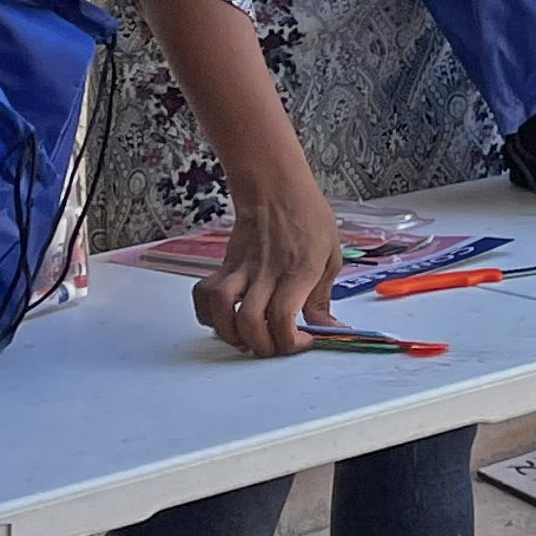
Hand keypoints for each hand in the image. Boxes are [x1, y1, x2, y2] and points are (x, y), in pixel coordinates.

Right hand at [195, 177, 341, 356]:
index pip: (282, 317)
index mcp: (298, 272)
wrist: (275, 189)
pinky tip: (224, 320)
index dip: (289, 342)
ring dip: (231, 334)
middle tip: (274, 345)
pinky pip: (204, 294)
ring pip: (221, 310)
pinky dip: (208, 314)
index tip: (302, 343)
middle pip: (249, 323)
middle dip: (261, 347)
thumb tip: (328, 328)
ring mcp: (241, 269)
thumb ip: (323, 298)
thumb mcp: (330, 257)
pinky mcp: (225, 266)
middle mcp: (267, 273)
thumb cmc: (308, 218)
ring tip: (247, 338)